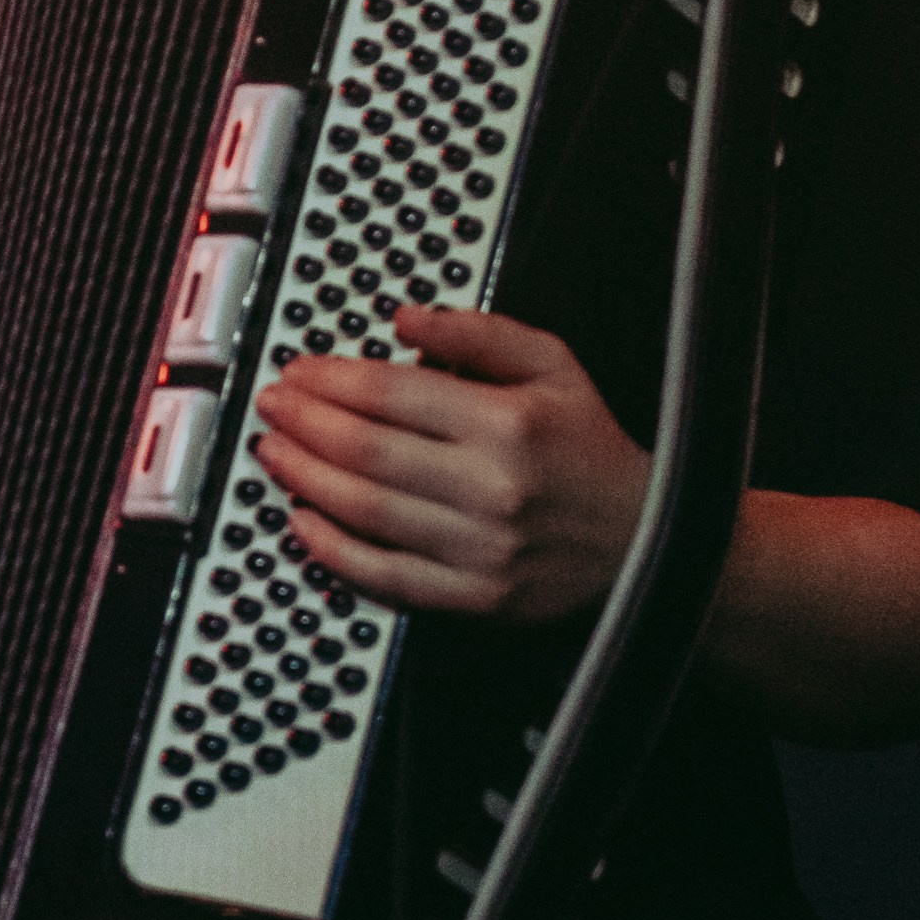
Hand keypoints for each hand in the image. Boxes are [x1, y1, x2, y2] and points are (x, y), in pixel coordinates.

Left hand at [252, 305, 649, 624]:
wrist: (645, 539)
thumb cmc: (589, 447)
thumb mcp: (552, 365)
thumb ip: (477, 333)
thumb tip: (405, 320)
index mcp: (509, 425)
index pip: (391, 395)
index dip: (330, 380)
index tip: (298, 371)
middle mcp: (491, 489)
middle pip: (366, 452)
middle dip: (303, 424)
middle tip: (273, 405)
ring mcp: (480, 551)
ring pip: (364, 512)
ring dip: (304, 478)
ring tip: (273, 452)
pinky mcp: (473, 599)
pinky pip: (383, 576)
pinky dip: (332, 549)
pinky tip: (303, 519)